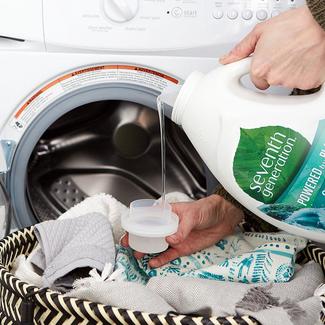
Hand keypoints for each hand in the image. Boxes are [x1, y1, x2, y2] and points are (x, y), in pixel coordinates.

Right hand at [121, 194, 243, 267]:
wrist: (223, 219)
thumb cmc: (206, 210)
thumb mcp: (192, 215)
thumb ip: (182, 228)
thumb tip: (170, 240)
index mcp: (168, 213)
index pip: (149, 217)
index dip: (138, 223)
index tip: (129, 229)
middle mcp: (168, 226)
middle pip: (150, 233)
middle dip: (138, 238)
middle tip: (128, 245)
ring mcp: (174, 237)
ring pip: (157, 245)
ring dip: (147, 250)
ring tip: (138, 256)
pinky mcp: (182, 248)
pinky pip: (169, 255)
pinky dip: (161, 259)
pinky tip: (153, 263)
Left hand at [220, 6, 324, 89]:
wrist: (321, 24)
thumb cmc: (294, 25)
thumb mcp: (261, 31)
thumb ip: (242, 49)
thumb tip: (227, 59)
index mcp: (260, 68)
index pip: (254, 79)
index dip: (261, 68)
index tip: (267, 60)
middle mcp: (274, 78)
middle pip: (269, 81)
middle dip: (274, 70)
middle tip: (284, 54)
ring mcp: (291, 82)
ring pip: (285, 82)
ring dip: (288, 72)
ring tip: (295, 54)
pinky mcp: (307, 84)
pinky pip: (301, 82)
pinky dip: (303, 74)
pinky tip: (305, 60)